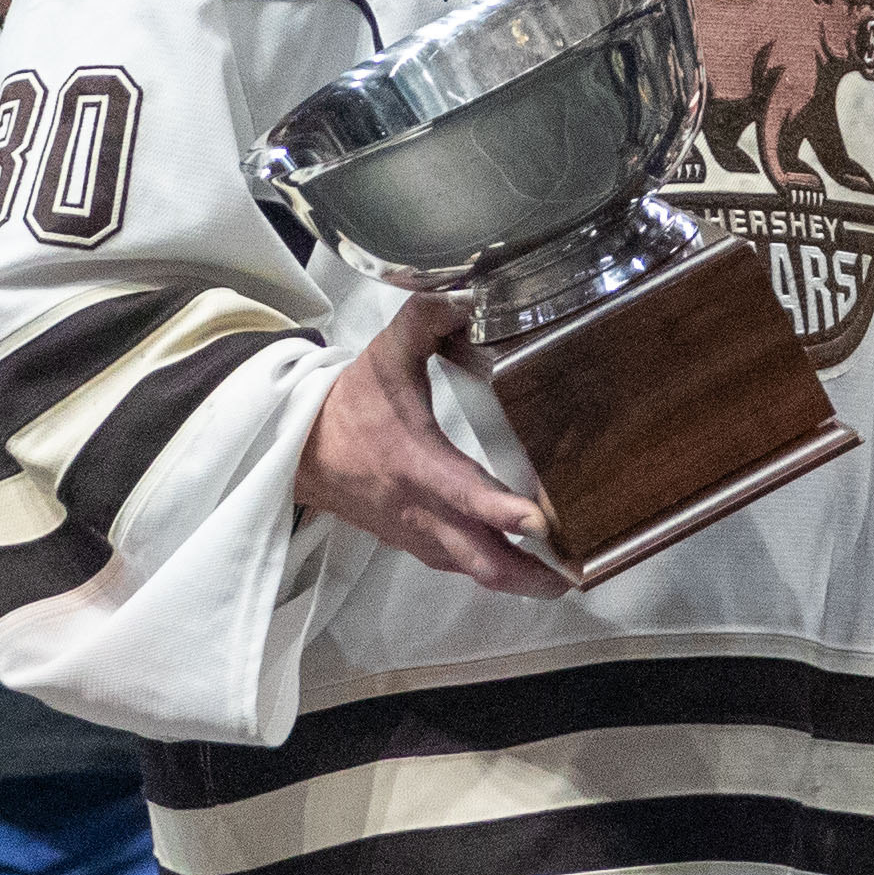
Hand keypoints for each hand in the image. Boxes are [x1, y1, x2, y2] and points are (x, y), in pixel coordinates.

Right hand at [296, 298, 568, 596]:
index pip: (464, 494)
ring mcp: (417, 534)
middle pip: (479, 558)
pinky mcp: (415, 544)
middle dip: (529, 573)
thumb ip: (423, 322)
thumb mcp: (384, 355)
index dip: (502, 511)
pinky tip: (526, 568)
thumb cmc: (348, 405)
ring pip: (472, 569)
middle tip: (575, 575)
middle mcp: (420, 510)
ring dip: (517, 580)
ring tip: (564, 577)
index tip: (541, 521)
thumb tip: (464, 295)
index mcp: (416, 463)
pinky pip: (459, 566)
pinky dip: (494, 571)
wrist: (297, 449)